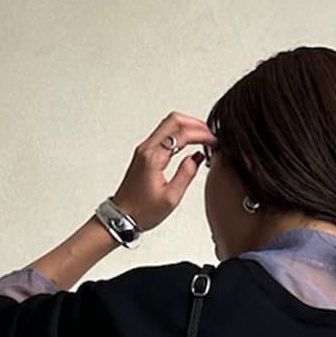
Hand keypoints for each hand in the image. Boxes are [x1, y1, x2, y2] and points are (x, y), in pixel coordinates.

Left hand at [111, 111, 215, 231]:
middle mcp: (147, 148)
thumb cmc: (141, 212)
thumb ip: (186, 174)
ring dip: (186, 127)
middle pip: (173, 120)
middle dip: (195, 123)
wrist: (121, 217)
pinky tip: (188, 143)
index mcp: (153, 157)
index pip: (181, 133)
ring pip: (167, 124)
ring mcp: (144, 149)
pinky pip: (163, 135)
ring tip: (202, 137)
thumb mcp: (170, 198)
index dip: (201, 134)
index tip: (214, 141)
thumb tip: (197, 157)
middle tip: (209, 133)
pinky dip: (178, 134)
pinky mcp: (144, 154)